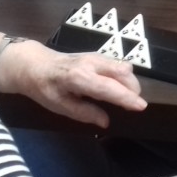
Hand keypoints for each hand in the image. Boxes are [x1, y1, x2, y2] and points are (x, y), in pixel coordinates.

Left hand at [4, 41, 146, 127]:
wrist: (34, 64)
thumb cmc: (45, 88)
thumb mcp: (59, 106)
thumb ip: (84, 113)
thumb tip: (105, 122)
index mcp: (79, 78)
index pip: (109, 88)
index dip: (127, 98)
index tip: (141, 107)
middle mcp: (91, 63)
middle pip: (123, 72)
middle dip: (133, 89)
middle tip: (132, 106)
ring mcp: (95, 56)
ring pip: (123, 66)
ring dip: (130, 82)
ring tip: (126, 97)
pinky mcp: (98, 55)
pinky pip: (118, 64)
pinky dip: (123, 76)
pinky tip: (116, 87)